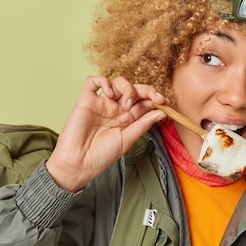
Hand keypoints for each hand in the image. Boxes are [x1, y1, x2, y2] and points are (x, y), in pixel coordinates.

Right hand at [46, 76, 167, 191]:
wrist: (79, 163)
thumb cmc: (102, 156)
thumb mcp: (128, 140)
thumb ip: (143, 124)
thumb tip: (163, 113)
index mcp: (127, 118)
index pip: (144, 102)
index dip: (155, 98)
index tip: (165, 102)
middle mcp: (115, 108)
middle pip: (134, 89)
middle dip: (147, 90)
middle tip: (155, 98)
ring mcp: (101, 103)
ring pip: (117, 82)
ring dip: (127, 88)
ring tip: (126, 104)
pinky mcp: (86, 100)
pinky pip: (93, 81)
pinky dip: (103, 81)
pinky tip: (109, 93)